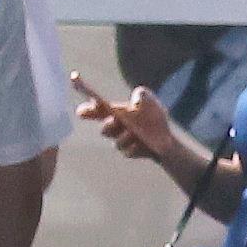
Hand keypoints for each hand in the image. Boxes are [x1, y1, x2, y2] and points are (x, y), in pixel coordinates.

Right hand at [73, 73, 192, 171]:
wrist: (166, 138)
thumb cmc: (153, 116)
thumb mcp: (148, 99)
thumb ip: (141, 94)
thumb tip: (135, 104)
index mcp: (116, 113)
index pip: (98, 111)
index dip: (88, 111)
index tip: (80, 111)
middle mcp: (116, 128)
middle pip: (104, 129)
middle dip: (108, 126)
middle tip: (115, 120)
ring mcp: (121, 141)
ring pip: (117, 142)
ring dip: (125, 137)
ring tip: (134, 132)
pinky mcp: (129, 152)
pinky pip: (127, 151)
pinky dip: (133, 147)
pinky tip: (140, 143)